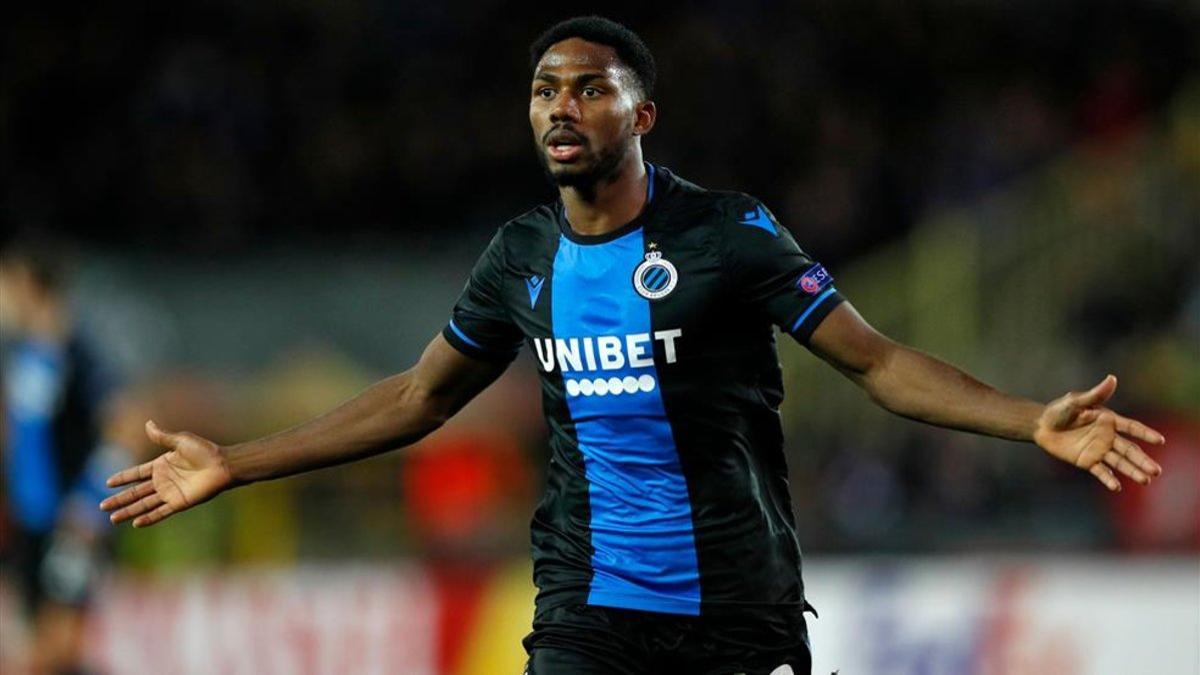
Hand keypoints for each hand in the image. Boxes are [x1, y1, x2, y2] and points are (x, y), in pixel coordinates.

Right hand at [100, 421, 233, 526]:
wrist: (223, 465)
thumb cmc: (205, 451)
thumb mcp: (181, 441)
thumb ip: (162, 436)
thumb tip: (148, 422)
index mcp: (162, 465)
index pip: (136, 473)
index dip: (123, 478)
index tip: (107, 482)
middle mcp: (163, 480)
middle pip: (136, 492)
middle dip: (119, 499)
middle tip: (102, 506)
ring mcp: (170, 493)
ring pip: (144, 504)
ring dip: (129, 511)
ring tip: (112, 518)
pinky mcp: (179, 502)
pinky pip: (161, 512)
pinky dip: (149, 518)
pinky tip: (136, 523)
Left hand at [1034, 375, 1164, 490]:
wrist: (1041, 426)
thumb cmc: (1059, 410)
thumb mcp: (1075, 401)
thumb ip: (1095, 395)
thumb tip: (1112, 379)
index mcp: (1108, 421)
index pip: (1132, 428)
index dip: (1146, 433)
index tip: (1160, 441)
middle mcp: (1107, 437)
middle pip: (1130, 450)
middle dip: (1143, 460)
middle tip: (1156, 470)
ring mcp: (1099, 450)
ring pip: (1120, 462)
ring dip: (1132, 471)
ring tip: (1145, 480)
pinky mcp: (1087, 461)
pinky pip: (1101, 471)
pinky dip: (1108, 479)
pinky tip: (1116, 486)